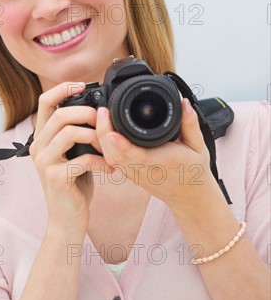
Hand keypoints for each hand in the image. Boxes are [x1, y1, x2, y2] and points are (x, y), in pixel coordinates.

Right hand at [29, 82, 113, 234]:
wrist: (67, 220)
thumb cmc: (74, 185)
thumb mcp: (72, 155)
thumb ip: (76, 134)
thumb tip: (98, 111)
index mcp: (41, 138)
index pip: (44, 102)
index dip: (63, 89)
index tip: (83, 86)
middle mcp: (37, 147)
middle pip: (60, 115)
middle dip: (88, 114)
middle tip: (105, 124)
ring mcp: (44, 162)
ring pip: (69, 132)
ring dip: (96, 137)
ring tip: (109, 149)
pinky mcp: (56, 178)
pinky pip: (83, 159)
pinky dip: (102, 162)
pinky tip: (110, 169)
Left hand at [95, 98, 225, 216]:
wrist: (190, 197)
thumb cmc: (194, 172)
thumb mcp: (198, 146)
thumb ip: (190, 123)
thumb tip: (183, 102)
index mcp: (161, 162)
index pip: (137, 155)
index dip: (122, 145)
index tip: (112, 132)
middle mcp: (144, 170)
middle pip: (116, 155)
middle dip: (105, 133)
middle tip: (102, 111)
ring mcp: (134, 174)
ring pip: (110, 158)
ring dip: (101, 139)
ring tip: (101, 117)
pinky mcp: (130, 174)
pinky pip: (111, 161)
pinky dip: (104, 147)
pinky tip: (102, 131)